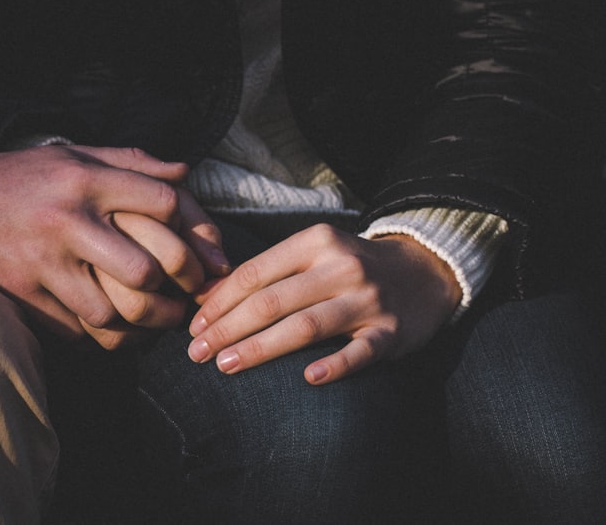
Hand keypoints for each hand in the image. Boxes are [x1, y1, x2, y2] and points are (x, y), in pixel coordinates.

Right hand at [0, 145, 212, 340]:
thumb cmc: (17, 176)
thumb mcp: (71, 155)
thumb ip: (129, 161)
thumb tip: (184, 172)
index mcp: (82, 180)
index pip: (161, 204)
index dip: (195, 229)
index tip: (206, 250)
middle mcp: (65, 221)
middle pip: (144, 267)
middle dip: (177, 286)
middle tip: (190, 292)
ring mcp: (42, 264)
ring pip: (113, 311)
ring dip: (145, 321)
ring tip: (161, 317)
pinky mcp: (23, 296)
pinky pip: (78, 329)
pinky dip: (107, 335)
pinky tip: (120, 326)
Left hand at [186, 224, 460, 383]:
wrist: (425, 271)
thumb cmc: (350, 265)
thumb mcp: (311, 253)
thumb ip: (264, 271)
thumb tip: (205, 296)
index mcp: (316, 241)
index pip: (255, 273)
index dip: (219, 302)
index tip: (193, 326)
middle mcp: (341, 267)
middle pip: (272, 301)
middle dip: (228, 329)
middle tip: (197, 353)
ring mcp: (368, 300)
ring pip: (306, 326)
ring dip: (261, 348)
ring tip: (227, 365)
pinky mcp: (392, 332)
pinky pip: (360, 351)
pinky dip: (335, 365)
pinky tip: (308, 378)